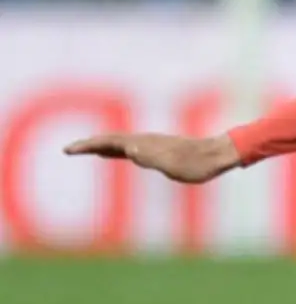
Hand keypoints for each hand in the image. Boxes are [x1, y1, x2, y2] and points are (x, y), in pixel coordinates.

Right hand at [64, 132, 240, 184]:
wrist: (218, 156)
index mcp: (144, 143)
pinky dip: (116, 151)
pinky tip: (115, 155)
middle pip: (110, 140)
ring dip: (100, 146)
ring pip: (119, 143)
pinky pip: (130, 149)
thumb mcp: (173, 164)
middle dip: (89, 144)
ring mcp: (152, 144)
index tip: (70, 149)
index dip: (88, 145)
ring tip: (85, 150)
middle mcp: (146, 140)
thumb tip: (128, 147)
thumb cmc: (197, 164)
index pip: (109, 141)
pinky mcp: (159, 151)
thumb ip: (150, 156)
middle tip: (69, 149)